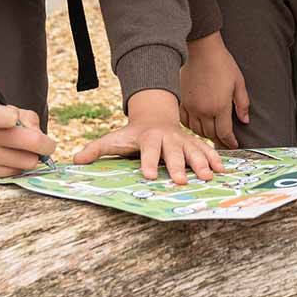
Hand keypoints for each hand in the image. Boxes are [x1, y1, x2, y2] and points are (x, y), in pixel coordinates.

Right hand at [0, 93, 56, 178]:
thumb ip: (23, 116)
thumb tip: (40, 135)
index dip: (8, 117)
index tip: (13, 119)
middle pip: (30, 143)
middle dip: (46, 145)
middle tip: (47, 145)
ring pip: (28, 162)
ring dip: (31, 157)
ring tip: (22, 151)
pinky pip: (16, 173)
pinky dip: (18, 167)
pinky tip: (10, 160)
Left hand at [74, 88, 223, 183]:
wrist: (155, 115)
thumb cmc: (133, 134)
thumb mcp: (115, 138)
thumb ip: (96, 149)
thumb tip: (74, 160)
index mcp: (148, 138)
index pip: (148, 152)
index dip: (148, 163)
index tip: (149, 176)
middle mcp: (168, 138)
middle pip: (173, 153)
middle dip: (178, 166)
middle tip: (181, 181)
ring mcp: (182, 140)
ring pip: (193, 151)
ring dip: (201, 164)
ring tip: (208, 177)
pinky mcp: (193, 143)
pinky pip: (206, 150)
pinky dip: (214, 159)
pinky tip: (222, 170)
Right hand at [179, 32, 249, 147]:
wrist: (202, 51)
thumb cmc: (223, 64)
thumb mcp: (239, 83)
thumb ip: (242, 104)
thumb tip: (245, 120)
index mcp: (220, 107)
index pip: (225, 133)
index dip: (230, 141)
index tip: (234, 144)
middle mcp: (204, 110)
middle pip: (211, 134)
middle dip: (219, 139)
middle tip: (224, 140)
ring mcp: (191, 107)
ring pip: (197, 130)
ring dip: (206, 133)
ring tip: (212, 133)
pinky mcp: (182, 101)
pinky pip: (185, 121)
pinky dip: (192, 125)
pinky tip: (198, 123)